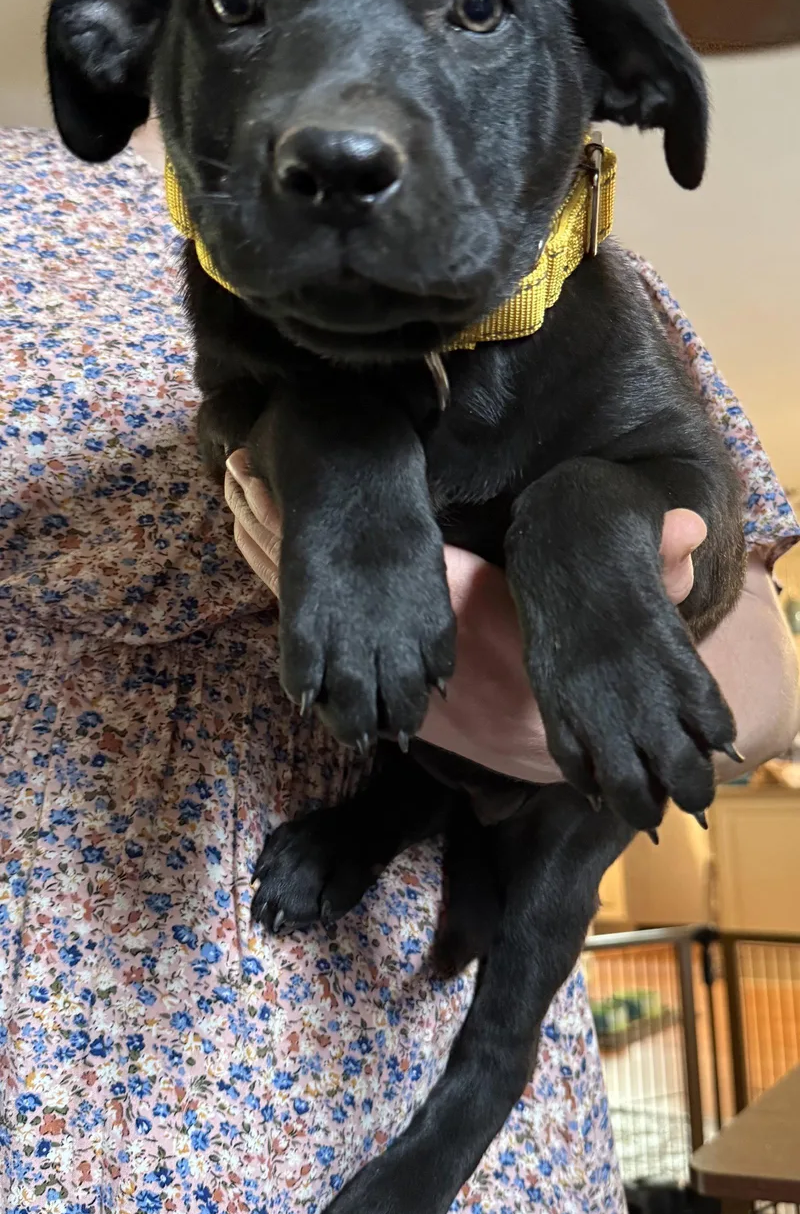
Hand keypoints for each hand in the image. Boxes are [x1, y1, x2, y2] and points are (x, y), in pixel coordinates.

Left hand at [224, 450, 707, 779]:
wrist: (559, 750)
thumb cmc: (582, 677)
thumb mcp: (623, 624)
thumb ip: (652, 574)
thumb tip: (690, 529)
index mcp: (466, 619)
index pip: (391, 563)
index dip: (335, 524)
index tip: (290, 472)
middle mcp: (412, 643)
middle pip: (331, 581)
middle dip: (281, 522)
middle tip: (236, 463)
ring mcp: (388, 662)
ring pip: (315, 605)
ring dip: (271, 547)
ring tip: (235, 487)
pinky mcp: (373, 667)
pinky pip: (319, 628)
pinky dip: (287, 586)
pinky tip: (256, 544)